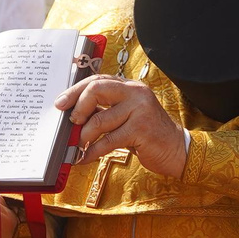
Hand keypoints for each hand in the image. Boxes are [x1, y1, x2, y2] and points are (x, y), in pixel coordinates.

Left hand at [59, 78, 187, 179]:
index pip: (98, 80)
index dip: (76, 90)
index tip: (61, 103)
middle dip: (78, 106)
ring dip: (84, 135)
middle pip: (97, 89)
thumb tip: (74, 116)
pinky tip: (86, 157)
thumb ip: (106, 111)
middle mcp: (136, 93)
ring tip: (78, 145)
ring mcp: (140, 110)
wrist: (177, 150)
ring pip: (100, 119)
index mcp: (130, 87)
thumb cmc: (147, 135)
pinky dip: (93, 151)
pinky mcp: (141, 129)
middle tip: (71, 122)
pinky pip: (108, 140)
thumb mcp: (127, 117)